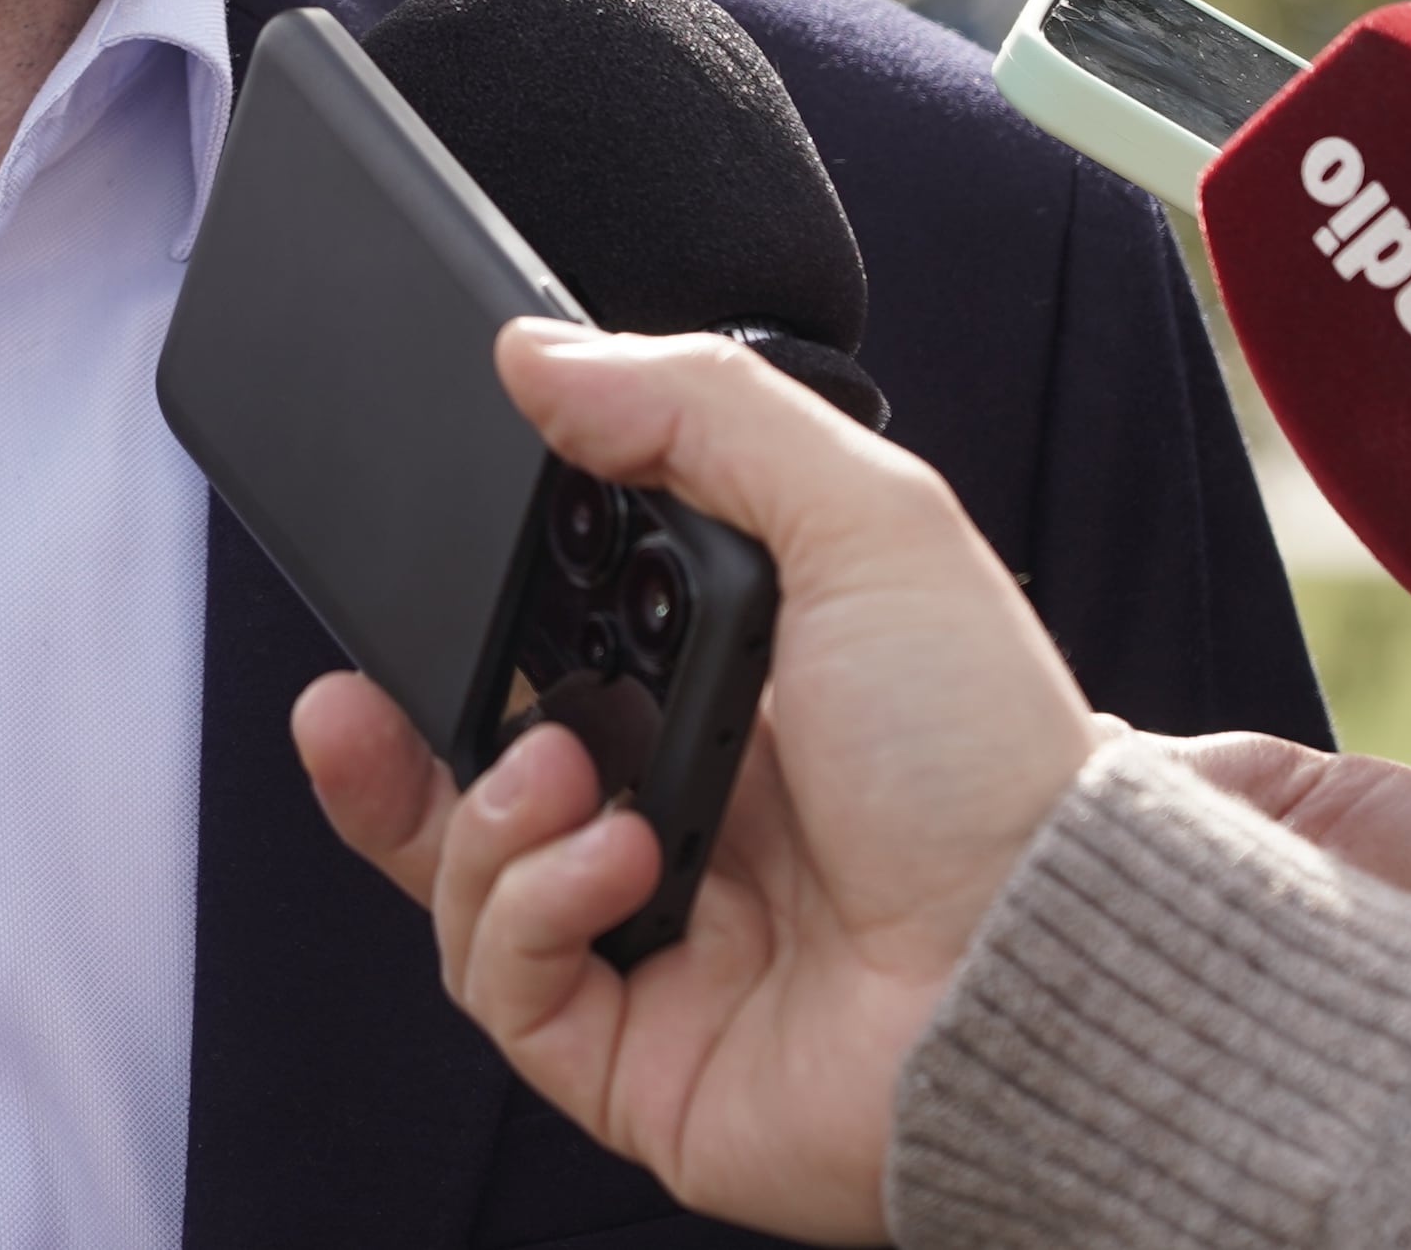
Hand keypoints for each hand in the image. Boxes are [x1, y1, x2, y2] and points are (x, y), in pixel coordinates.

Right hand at [294, 323, 1093, 1245]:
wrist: (1051, 968)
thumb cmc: (990, 758)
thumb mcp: (870, 522)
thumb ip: (702, 412)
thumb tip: (539, 355)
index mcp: (722, 700)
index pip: (541, 651)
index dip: (453, 623)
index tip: (395, 573)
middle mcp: (676, 820)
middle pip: (471, 774)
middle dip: (397, 734)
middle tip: (359, 692)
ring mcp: (651, 943)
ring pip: (464, 877)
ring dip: (482, 814)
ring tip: (569, 774)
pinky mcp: (633, 1056)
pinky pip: (503, 983)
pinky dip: (528, 906)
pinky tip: (615, 860)